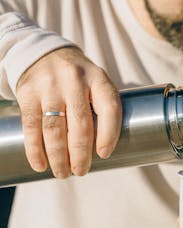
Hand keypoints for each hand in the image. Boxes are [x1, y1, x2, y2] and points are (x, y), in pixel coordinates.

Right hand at [15, 46, 121, 177]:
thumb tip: (104, 153)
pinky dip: (35, 149)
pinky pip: (31, 126)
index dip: (109, 134)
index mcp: (98, 79)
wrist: (43, 54)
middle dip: (80, 153)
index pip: (109, 107)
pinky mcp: (28, 92)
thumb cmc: (78, 80)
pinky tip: (40, 165)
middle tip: (81, 171)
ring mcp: (49, 85)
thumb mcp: (96, 84)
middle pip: (80, 123)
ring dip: (58, 156)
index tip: (104, 155)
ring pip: (54, 128)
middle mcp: (74, 79)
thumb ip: (101, 110)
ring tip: (63, 173)